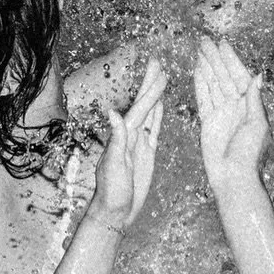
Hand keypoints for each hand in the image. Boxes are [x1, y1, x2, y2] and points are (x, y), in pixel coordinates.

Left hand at [88, 59, 165, 228]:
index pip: (140, 108)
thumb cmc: (111, 191)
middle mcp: (131, 135)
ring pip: (150, 113)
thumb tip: (112, 112)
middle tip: (158, 62)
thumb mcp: (114, 165)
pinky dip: (157, 116)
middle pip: (144, 104)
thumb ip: (116, 139)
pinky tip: (160, 105)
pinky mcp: (146, 153)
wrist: (115, 211)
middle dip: (151, 84)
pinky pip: (154, 130)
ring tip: (161, 77)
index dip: (150, 90)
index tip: (158, 72)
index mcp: (124, 136)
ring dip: (155, 95)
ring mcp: (138, 143)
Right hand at [194, 36, 269, 187]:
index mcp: (250, 106)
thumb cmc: (250, 154)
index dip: (231, 60)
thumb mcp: (257, 125)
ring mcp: (221, 113)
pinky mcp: (208, 121)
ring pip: (212, 84)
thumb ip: (253, 100)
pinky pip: (203, 98)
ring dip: (206, 67)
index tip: (222, 44)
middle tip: (204, 40)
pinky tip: (195, 70)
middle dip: (215, 59)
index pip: (239, 76)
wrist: (234, 178)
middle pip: (224, 77)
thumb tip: (257, 76)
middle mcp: (236, 106)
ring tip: (199, 49)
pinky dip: (199, 84)